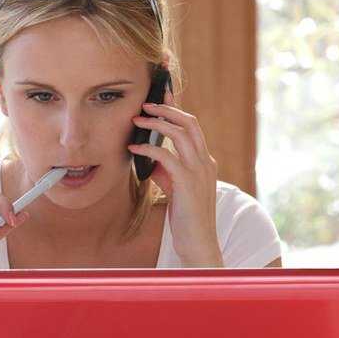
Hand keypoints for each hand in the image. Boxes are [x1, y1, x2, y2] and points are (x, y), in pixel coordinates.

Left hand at [128, 95, 222, 266]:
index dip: (176, 109)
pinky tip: (133, 149)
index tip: (161, 97)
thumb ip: (167, 171)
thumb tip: (150, 158)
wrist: (198, 241)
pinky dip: (148, 149)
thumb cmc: (186, 217)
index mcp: (205, 161)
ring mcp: (198, 171)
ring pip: (180, 134)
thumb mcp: (176, 188)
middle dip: (167, 109)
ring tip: (137, 121)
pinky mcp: (187, 183)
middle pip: (189, 123)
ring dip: (156, 124)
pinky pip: (166, 156)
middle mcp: (205, 162)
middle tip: (145, 104)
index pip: (192, 127)